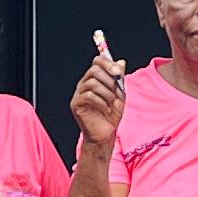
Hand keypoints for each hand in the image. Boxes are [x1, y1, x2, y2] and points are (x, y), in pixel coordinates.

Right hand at [70, 36, 127, 155]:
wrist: (105, 134)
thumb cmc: (111, 115)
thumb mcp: (119, 94)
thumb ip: (119, 78)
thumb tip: (121, 62)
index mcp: (94, 79)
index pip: (97, 62)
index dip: (108, 63)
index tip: (118, 71)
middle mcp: (84, 84)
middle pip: (94, 70)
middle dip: (109, 80)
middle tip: (118, 91)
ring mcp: (79, 94)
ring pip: (92, 83)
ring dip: (107, 93)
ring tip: (112, 103)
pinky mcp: (76, 105)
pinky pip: (88, 96)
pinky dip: (101, 102)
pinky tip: (106, 109)